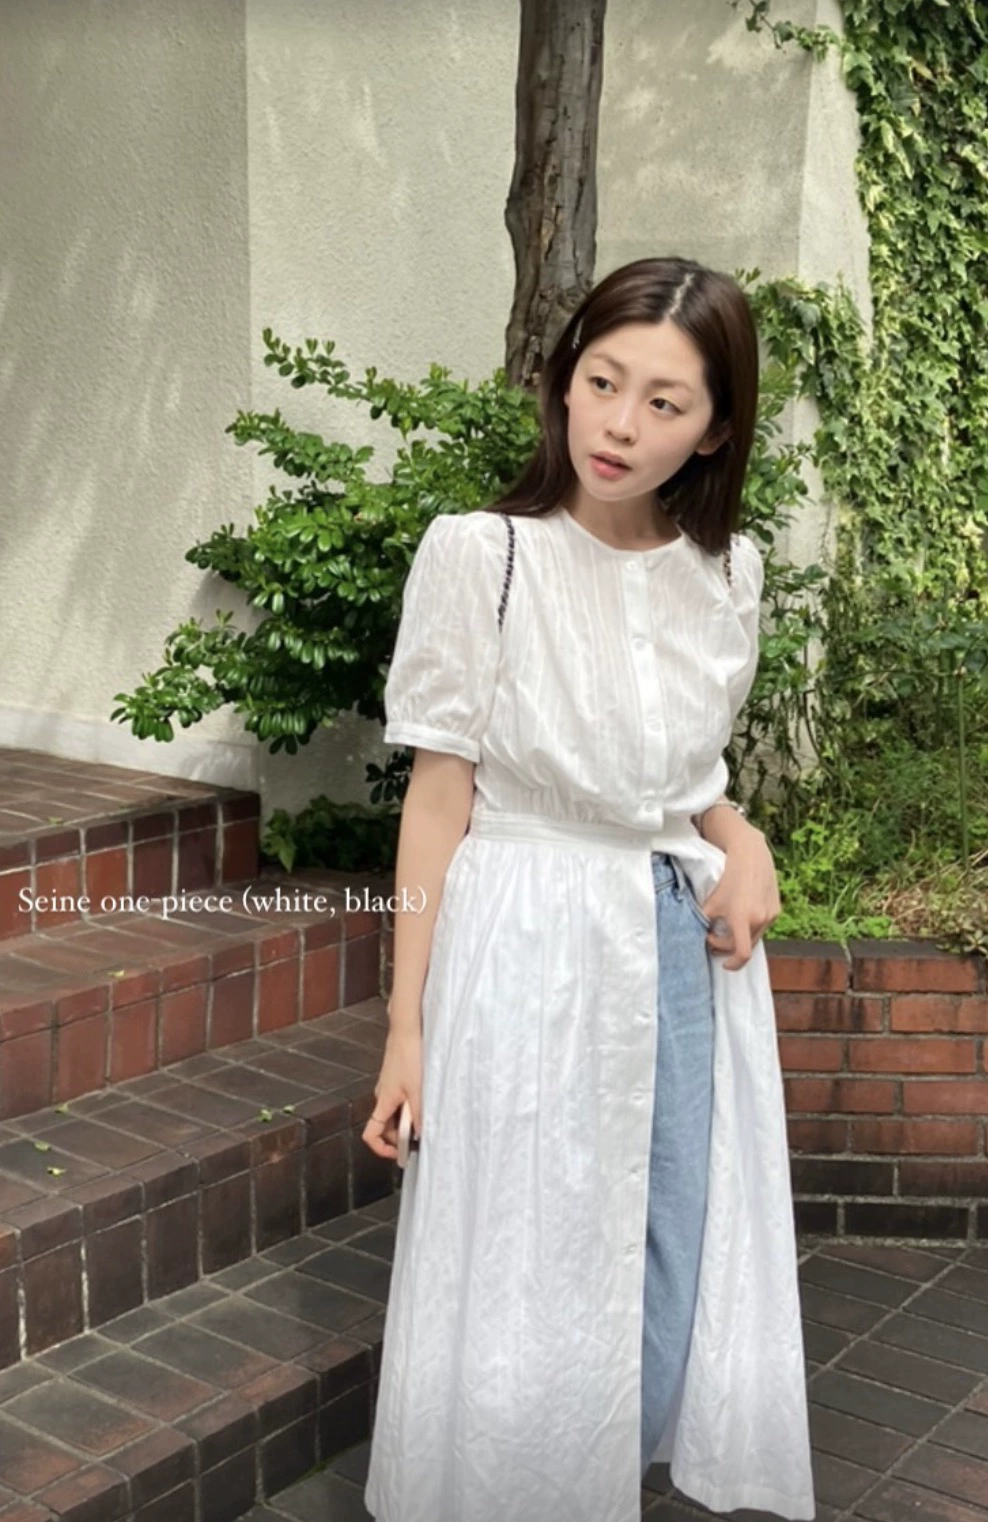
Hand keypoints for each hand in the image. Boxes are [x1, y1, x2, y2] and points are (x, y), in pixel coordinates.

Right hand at [361, 1028, 422, 1158]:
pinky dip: (410, 1106)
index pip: (371, 1134)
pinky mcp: (396, 1078)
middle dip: (400, 1135)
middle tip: (419, 1136)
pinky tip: (425, 1099)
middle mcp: (382, 1096)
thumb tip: (419, 1135)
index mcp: (383, 1102)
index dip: (381, 1149)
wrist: (407, 1029)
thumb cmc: (409, 1055)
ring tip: (424, 1115)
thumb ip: (419, 1115)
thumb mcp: (418, 1090)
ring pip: (394, 1113)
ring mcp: (389, 1087)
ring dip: (407, 1119)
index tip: (398, 1154)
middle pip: (385, 1127)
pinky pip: (400, 1100)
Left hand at [699, 827, 780, 971]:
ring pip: (755, 936)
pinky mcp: (776, 909)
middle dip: (729, 948)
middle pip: (747, 947)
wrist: (750, 856)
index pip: (742, 953)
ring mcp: (771, 914)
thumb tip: (701, 937)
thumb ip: (704, 921)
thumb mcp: (711, 901)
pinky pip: (763, 925)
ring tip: (727, 928)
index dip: (733, 964)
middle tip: (714, 941)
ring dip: (741, 937)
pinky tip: (742, 916)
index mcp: (741, 918)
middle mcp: (759, 918)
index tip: (723, 963)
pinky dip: (751, 926)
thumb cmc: (727, 878)